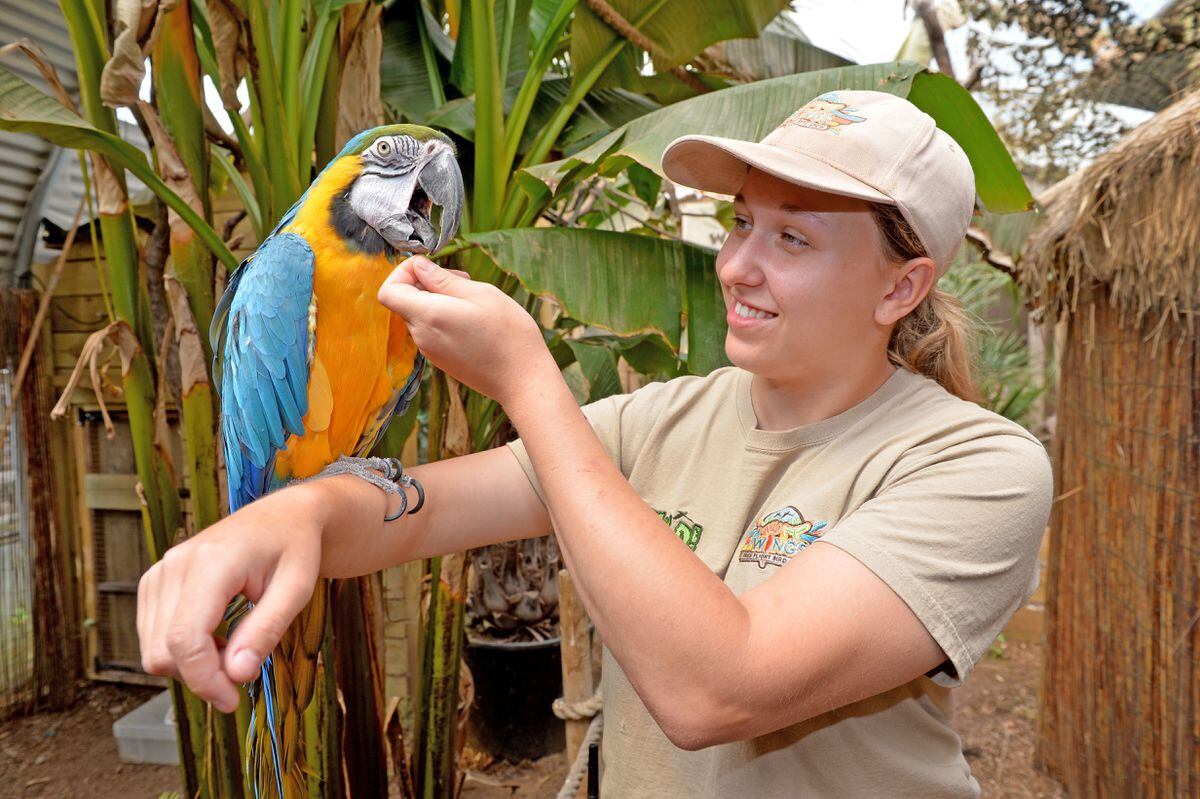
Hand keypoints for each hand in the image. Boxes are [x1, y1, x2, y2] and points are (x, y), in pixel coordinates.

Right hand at [136, 484, 323, 712]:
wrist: (283, 517)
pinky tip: (216, 638)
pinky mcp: (155, 581)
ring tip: (234, 647)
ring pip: (153, 649)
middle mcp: (175, 564)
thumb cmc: (295, 549)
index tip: (232, 701)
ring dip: (191, 665)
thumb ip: (266, 631)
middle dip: (201, 676)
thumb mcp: (297, 589)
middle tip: (244, 669)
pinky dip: (181, 650)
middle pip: (164, 650)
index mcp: (211, 561)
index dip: (204, 680)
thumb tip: (236, 675)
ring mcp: (160, 571)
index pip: (185, 638)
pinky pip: (153, 635)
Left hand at [377, 255, 557, 406]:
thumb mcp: (480, 294)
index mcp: (428, 316)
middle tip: (462, 278)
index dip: (401, 273)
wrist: (523, 379)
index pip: (388, 292)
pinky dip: (444, 318)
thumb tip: (419, 266)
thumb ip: (443, 280)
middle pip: (405, 302)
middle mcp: (423, 337)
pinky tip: (473, 318)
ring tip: (473, 299)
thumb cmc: (508, 334)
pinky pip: (432, 331)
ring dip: (438, 300)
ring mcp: (431, 352)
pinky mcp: (442, 361)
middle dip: (426, 283)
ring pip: (420, 315)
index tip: (428, 268)